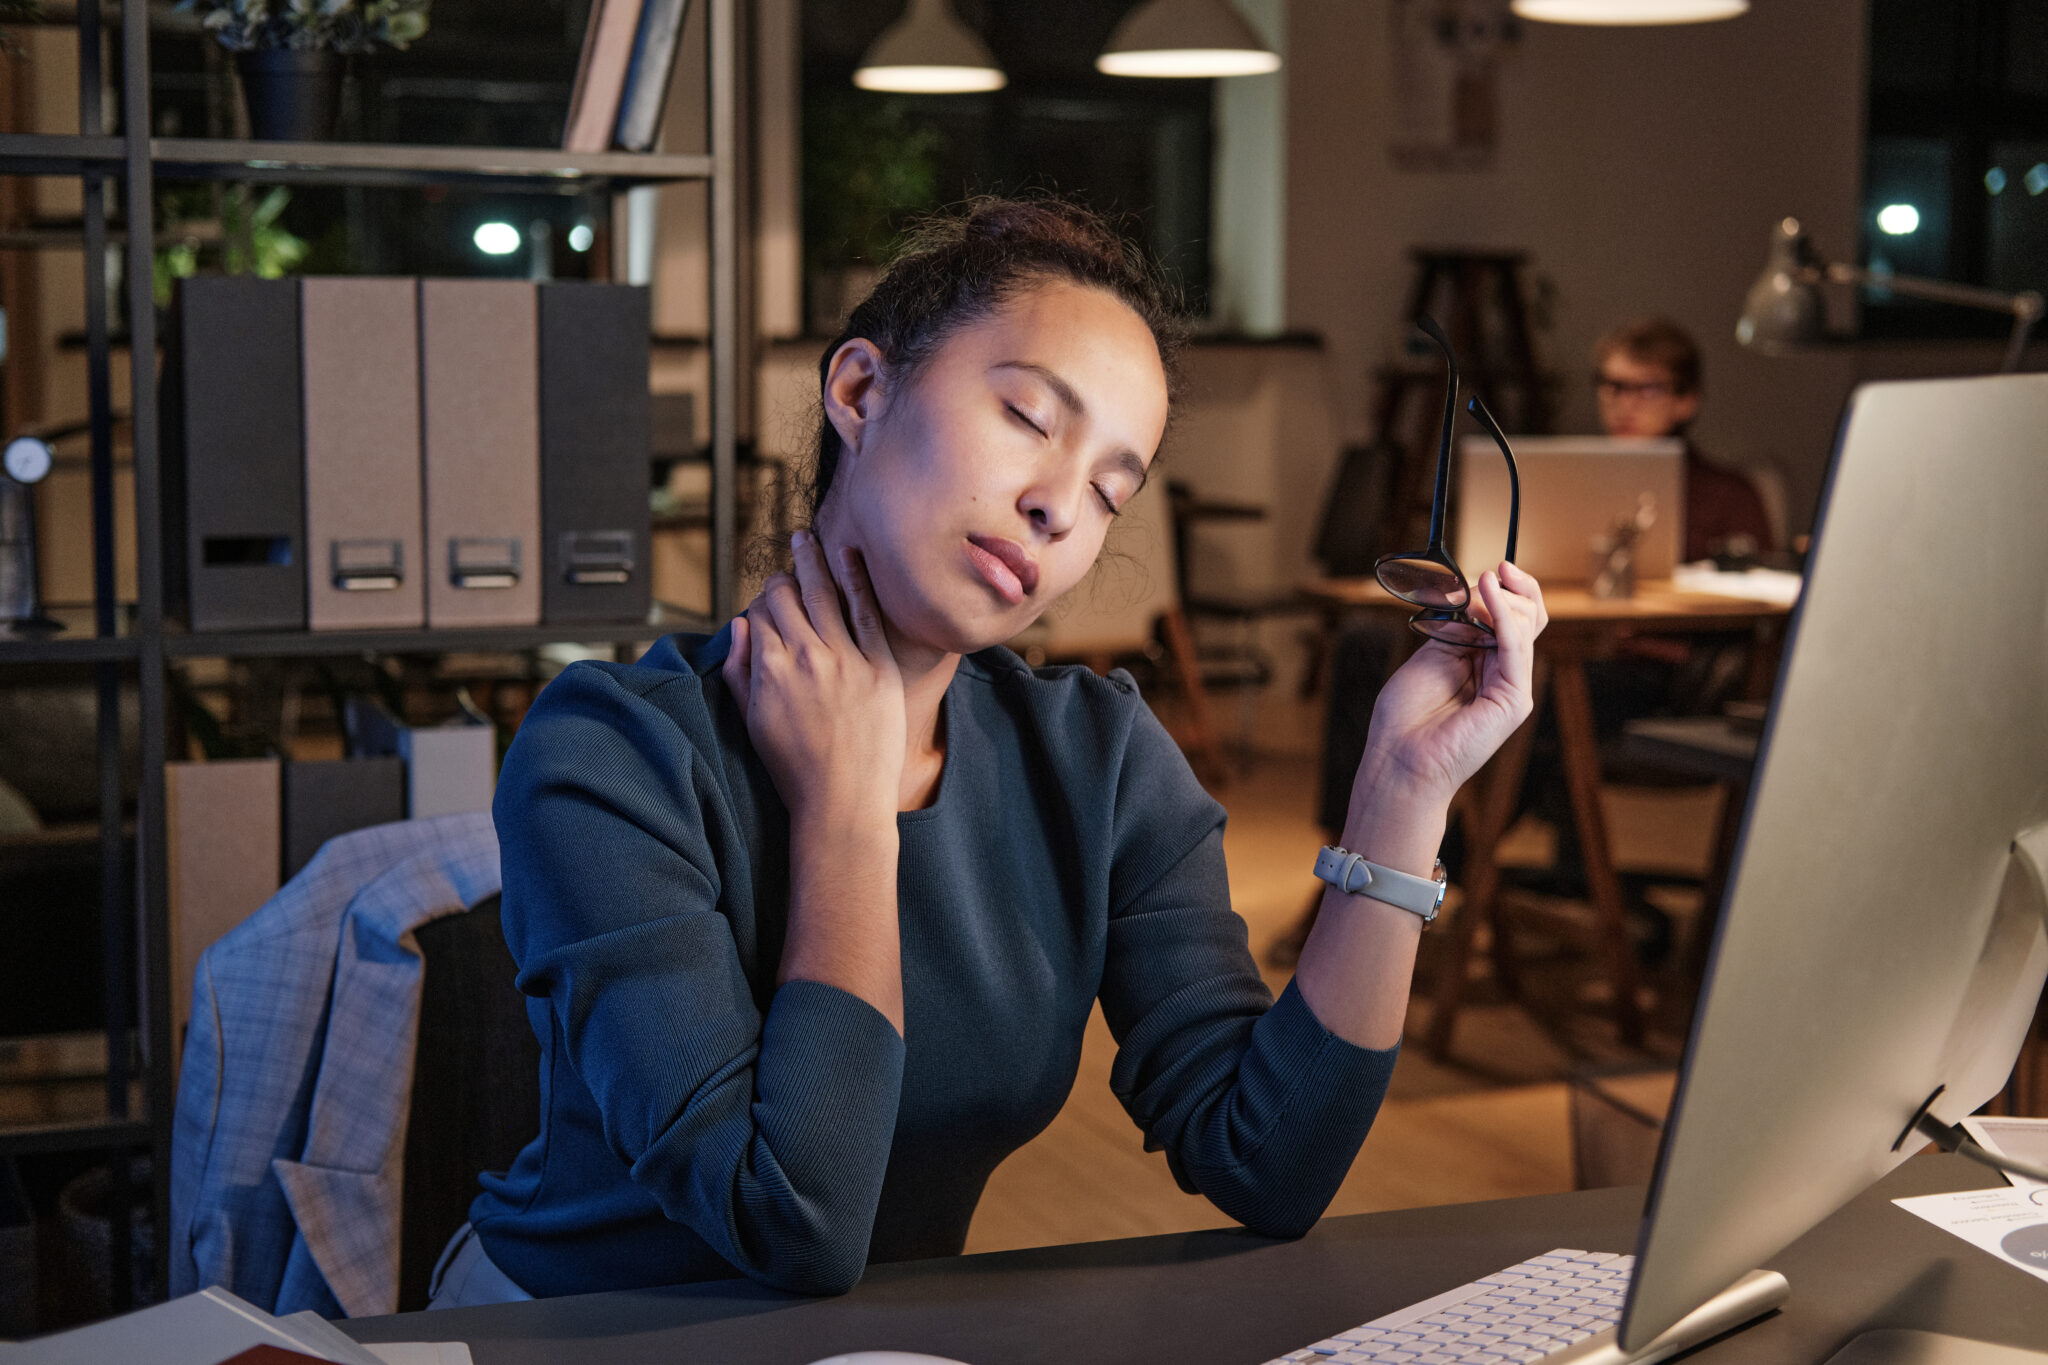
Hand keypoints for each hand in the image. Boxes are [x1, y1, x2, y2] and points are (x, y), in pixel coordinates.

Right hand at [721, 531, 903, 825]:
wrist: (842, 802)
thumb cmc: (794, 769)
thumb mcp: (751, 722)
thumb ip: (740, 671)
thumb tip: (739, 625)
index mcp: (769, 669)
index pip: (760, 612)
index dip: (762, 603)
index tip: (768, 601)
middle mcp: (804, 657)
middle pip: (787, 596)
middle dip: (783, 578)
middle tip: (786, 566)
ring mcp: (845, 659)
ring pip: (823, 593)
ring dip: (812, 560)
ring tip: (808, 539)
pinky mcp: (879, 667)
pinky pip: (866, 610)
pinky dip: (856, 578)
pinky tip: (850, 556)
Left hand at [1355, 562, 1546, 812]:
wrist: (1399, 759)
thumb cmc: (1407, 716)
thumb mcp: (1433, 655)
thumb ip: (1458, 627)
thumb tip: (1475, 593)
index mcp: (1487, 663)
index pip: (1514, 617)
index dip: (1507, 589)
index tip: (1492, 568)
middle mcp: (1506, 674)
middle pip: (1530, 617)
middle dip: (1508, 590)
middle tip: (1482, 579)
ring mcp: (1513, 687)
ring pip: (1528, 627)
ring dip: (1502, 599)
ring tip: (1479, 586)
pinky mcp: (1513, 700)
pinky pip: (1515, 648)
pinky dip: (1503, 616)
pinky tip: (1487, 593)